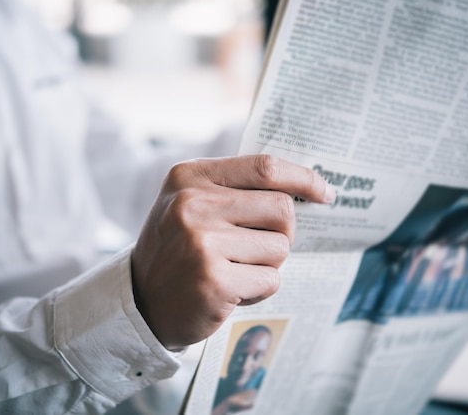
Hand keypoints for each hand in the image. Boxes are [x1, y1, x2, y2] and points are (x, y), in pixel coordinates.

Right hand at [131, 155, 333, 349]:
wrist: (142, 301)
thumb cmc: (178, 248)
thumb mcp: (191, 203)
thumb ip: (234, 189)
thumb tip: (301, 187)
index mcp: (190, 176)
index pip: (264, 167)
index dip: (303, 178)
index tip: (325, 192)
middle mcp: (192, 204)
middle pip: (282, 209)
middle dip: (281, 233)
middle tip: (256, 248)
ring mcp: (202, 242)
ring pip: (280, 248)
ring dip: (266, 265)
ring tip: (232, 269)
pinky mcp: (214, 280)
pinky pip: (270, 279)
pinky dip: (258, 289)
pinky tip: (229, 290)